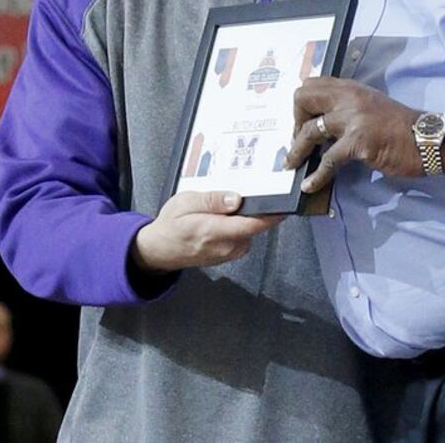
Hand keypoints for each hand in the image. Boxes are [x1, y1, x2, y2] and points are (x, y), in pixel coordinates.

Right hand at [130, 189, 280, 274]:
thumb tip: (237, 199)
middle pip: (254, 228)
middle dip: (260, 211)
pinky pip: (242, 239)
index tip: (285, 204)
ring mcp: (226, 254)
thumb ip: (212, 201)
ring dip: (250, 219)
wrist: (159, 250)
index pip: (251, 225)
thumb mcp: (186, 202)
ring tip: (240, 200)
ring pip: (249, 233)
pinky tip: (231, 215)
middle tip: (261, 189)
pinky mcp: (226, 256)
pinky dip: (242, 226)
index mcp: (213, 231)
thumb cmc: (171, 223)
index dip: (271, 216)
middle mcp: (224, 247)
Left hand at [287, 75, 427, 192]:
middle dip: (293, 121)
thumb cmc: (400, 126)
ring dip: (296, 151)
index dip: (301, 104)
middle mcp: (348, 97)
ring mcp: (353, 118)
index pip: (312, 83)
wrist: (426, 139)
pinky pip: (328, 160)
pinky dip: (316, 176)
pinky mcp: (358, 142)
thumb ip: (347, 107)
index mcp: (351, 88)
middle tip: (297, 141)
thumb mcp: (370, 106)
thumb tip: (323, 122)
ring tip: (291, 165)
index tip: (302, 123)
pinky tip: (309, 185)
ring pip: (310, 130)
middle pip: (303, 98)